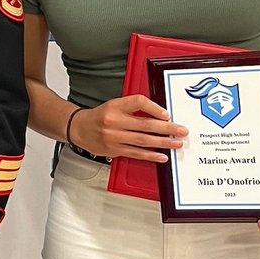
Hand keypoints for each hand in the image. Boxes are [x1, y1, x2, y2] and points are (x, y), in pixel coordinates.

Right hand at [71, 95, 186, 161]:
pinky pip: (136, 153)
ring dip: (162, 143)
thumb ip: (133, 108)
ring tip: (176, 143)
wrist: (79, 128)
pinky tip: (161, 156)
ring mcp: (114, 137)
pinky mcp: (114, 150)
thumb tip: (159, 115)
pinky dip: (150, 155)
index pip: (138, 102)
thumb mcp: (114, 105)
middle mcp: (114, 121)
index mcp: (115, 106)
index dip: (154, 108)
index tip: (167, 114)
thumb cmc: (99, 116)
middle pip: (145, 124)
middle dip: (167, 128)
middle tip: (181, 130)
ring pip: (143, 140)